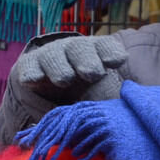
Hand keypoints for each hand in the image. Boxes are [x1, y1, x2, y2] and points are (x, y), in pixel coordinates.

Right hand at [14, 34, 128, 102]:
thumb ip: (115, 100)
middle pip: (80, 49)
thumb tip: (131, 112)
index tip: (120, 61)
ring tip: (65, 79)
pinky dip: (31, 72)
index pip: (105, 47)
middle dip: (87, 59)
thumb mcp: (103, 93)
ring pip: (54, 56)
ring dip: (60, 66)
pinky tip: (33, 80)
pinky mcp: (29, 67)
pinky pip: (28, 67)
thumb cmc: (86, 90)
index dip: (111, 52)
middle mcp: (73, 50)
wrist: (52, 92)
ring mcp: (50, 56)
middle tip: (93, 73)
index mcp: (96, 53)